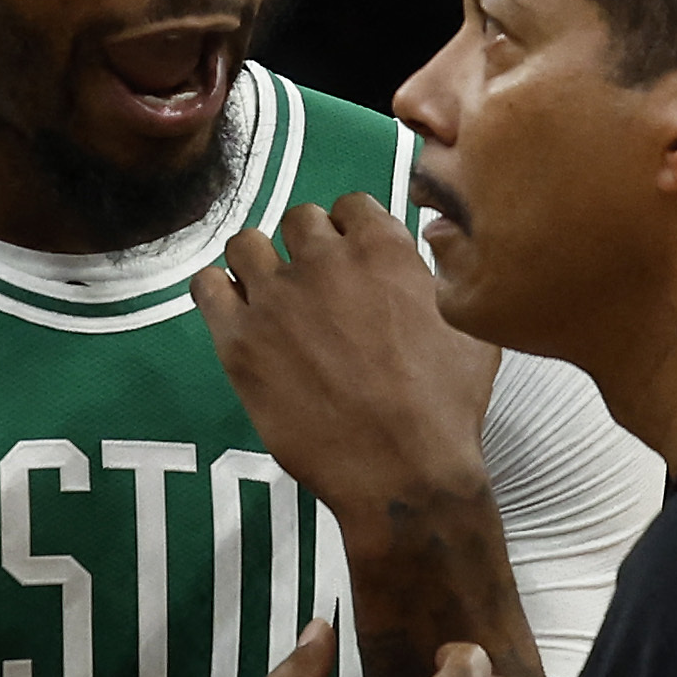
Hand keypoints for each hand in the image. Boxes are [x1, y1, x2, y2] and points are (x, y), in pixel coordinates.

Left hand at [196, 194, 498, 524]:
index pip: (350, 206)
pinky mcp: (240, 341)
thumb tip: (428, 251)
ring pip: (245, 244)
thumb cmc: (446, 407)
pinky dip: (217, 292)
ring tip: (270, 297)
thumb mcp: (471, 325)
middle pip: (299, 220)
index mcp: (382, 248)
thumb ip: (443, 275)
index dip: (349, 232)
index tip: (350, 260)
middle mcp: (325, 260)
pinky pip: (206, 287)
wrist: (403, 469)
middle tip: (315, 288)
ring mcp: (277, 299)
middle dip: (307, 247)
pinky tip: (235, 314)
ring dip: (258, 263)